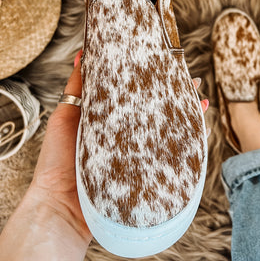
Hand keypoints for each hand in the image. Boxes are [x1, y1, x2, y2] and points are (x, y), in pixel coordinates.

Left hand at [29, 52, 208, 241]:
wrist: (58, 207)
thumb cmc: (56, 161)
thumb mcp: (65, 116)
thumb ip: (77, 88)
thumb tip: (84, 53)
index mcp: (110, 118)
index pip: (135, 93)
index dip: (151, 79)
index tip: (166, 62)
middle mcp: (128, 135)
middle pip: (157, 110)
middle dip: (176, 95)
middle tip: (193, 80)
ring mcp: (139, 154)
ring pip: (170, 130)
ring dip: (188, 116)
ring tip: (201, 101)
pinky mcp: (146, 173)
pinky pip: (172, 157)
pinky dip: (190, 144)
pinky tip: (200, 132)